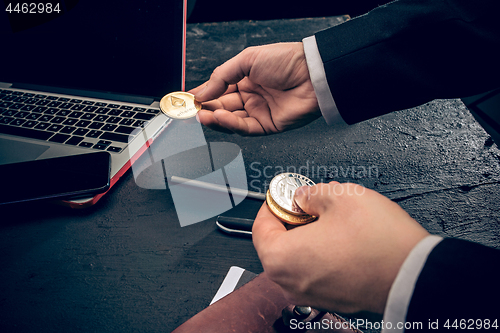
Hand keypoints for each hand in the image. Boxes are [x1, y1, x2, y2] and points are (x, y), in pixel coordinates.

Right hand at [190, 43, 320, 135]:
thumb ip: (223, 76)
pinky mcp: (267, 126)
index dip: (202, 94)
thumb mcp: (247, 59)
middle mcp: (250, 96)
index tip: (187, 98)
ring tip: (202, 114)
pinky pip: (244, 127)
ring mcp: (258, 112)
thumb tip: (204, 90)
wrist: (312, 74)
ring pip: (230, 120)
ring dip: (214, 118)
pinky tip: (219, 116)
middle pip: (221, 106)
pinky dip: (230, 123)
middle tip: (191, 110)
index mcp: (245, 79)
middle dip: (205, 108)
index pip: (218, 89)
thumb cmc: (288, 61)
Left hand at [252, 182, 428, 313]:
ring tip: (328, 218)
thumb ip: (311, 193)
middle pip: (276, 245)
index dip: (272, 204)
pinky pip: (315, 271)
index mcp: (281, 258)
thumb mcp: (340, 196)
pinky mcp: (332, 298)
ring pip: (297, 258)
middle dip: (290, 220)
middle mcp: (291, 283)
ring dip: (306, 236)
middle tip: (306, 203)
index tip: (282, 195)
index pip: (259, 227)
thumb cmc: (379, 242)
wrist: (415, 274)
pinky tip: (340, 238)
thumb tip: (303, 197)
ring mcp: (311, 294)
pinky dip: (320, 253)